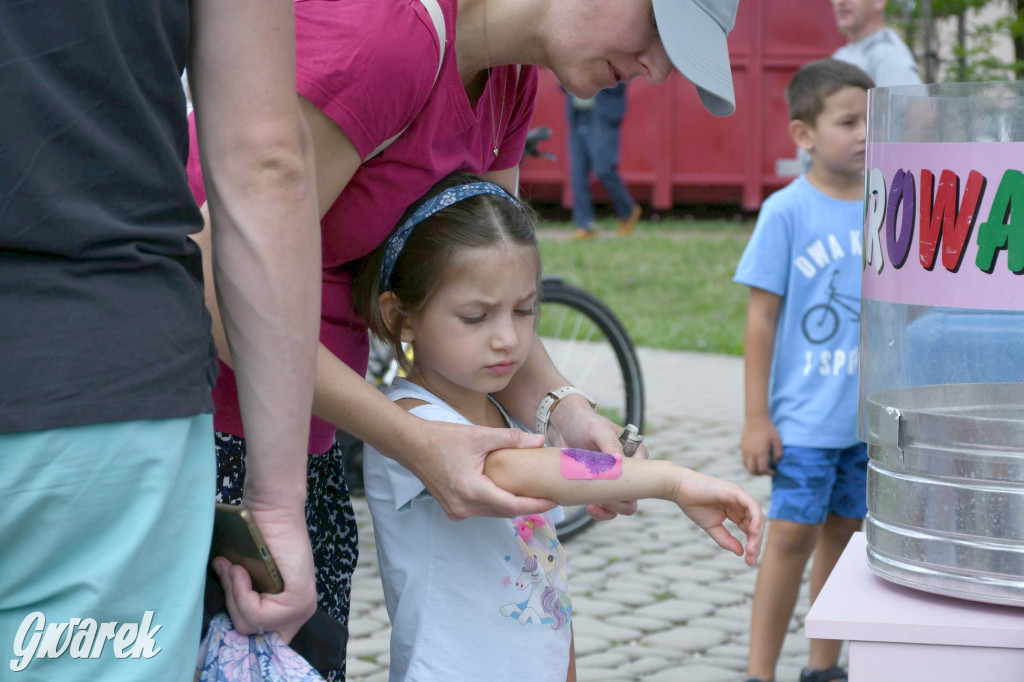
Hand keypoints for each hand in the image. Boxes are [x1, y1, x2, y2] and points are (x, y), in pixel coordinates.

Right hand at [212, 503, 316, 642]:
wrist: (274, 511)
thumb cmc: (256, 540)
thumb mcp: (246, 578)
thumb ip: (239, 599)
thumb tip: (219, 617)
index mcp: (287, 614)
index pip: (259, 643)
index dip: (238, 624)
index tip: (226, 600)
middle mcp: (298, 616)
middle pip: (248, 632)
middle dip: (232, 602)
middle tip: (231, 571)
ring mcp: (301, 610)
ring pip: (250, 624)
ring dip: (235, 593)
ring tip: (237, 568)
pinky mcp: (299, 601)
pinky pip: (257, 613)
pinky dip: (242, 591)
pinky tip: (243, 570)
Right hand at [405, 419, 553, 519]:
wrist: (410, 445)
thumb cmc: (442, 438)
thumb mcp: (480, 435)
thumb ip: (511, 439)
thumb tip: (539, 441)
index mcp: (472, 490)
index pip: (512, 506)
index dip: (535, 505)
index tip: (554, 501)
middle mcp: (464, 506)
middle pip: (504, 512)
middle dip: (527, 506)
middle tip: (548, 496)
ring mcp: (456, 510)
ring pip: (493, 512)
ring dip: (512, 505)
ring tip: (532, 494)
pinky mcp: (452, 508)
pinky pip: (480, 509)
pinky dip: (496, 503)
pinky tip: (507, 492)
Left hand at [546, 395, 648, 520]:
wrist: (563, 426)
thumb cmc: (585, 423)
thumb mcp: (598, 429)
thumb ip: (610, 444)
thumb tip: (620, 462)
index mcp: (636, 452)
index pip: (644, 474)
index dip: (632, 483)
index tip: (614, 484)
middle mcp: (628, 470)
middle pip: (635, 494)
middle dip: (621, 500)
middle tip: (603, 498)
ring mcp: (614, 481)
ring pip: (622, 505)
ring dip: (611, 508)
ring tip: (595, 505)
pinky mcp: (599, 489)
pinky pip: (607, 508)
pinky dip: (601, 512)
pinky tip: (590, 508)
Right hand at [675, 469, 764, 565]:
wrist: (680, 489)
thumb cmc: (694, 505)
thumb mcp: (712, 527)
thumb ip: (726, 539)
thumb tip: (742, 553)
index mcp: (736, 512)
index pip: (750, 530)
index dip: (752, 545)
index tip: (749, 561)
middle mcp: (741, 504)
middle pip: (757, 525)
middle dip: (756, 543)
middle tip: (751, 559)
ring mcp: (740, 497)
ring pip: (758, 517)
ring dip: (757, 534)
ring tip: (751, 549)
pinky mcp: (737, 491)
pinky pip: (753, 507)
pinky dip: (756, 519)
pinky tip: (753, 533)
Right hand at [741, 415, 781, 475]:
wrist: (755, 419)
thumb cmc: (768, 430)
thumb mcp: (777, 441)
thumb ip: (778, 454)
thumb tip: (776, 463)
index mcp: (760, 452)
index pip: (763, 469)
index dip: (769, 473)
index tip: (774, 471)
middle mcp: (751, 453)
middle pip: (752, 471)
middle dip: (760, 474)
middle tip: (767, 471)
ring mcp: (745, 451)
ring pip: (747, 467)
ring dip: (754, 469)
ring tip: (761, 466)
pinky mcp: (743, 448)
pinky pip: (745, 460)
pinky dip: (750, 464)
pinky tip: (757, 459)